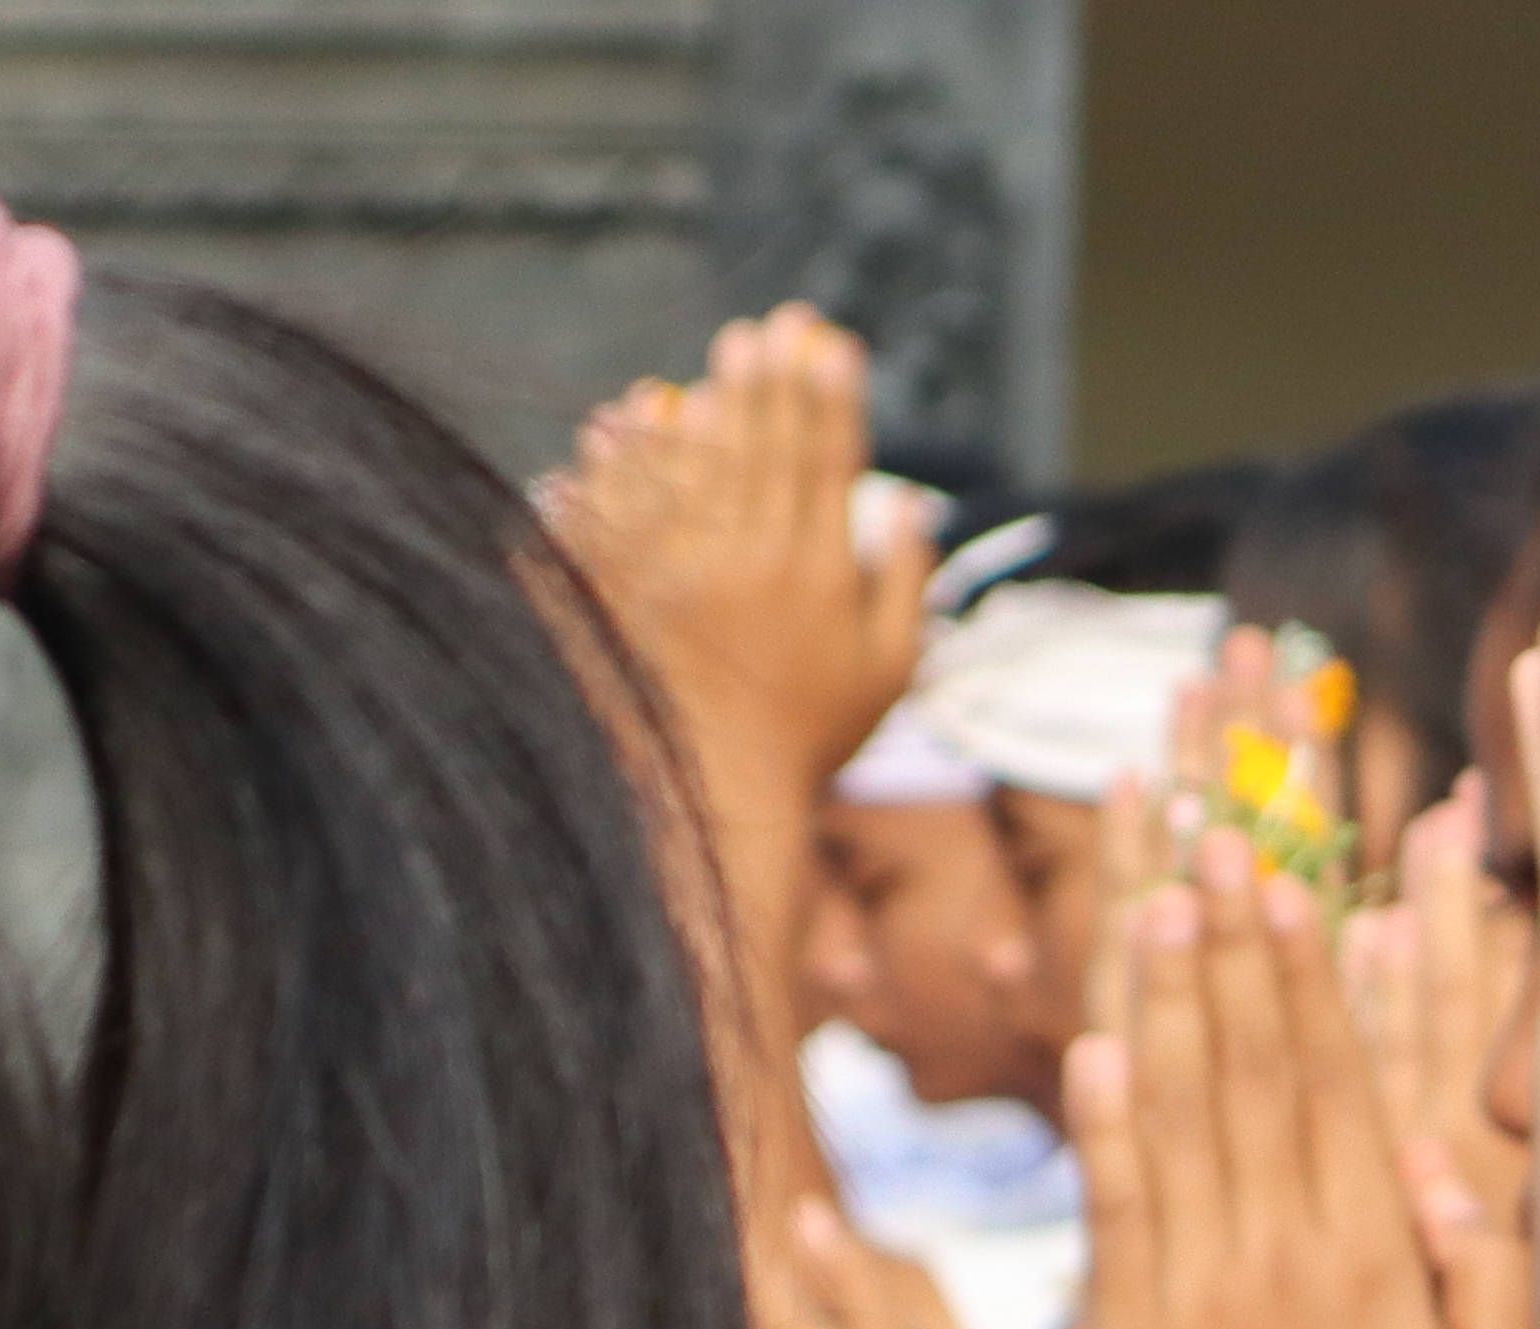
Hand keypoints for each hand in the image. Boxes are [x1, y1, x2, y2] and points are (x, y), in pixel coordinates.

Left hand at [549, 308, 929, 817]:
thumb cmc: (816, 736)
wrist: (720, 789)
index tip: (837, 346)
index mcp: (823, 577)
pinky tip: (629, 416)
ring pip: (704, 466)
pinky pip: (630, 506)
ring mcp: (688, 571)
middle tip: (776, 327)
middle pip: (769, 449)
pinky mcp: (633, 587)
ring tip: (726, 355)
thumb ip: (903, 583)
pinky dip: (630, 458)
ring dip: (717, 402)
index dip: (836, 399)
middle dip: (777, 381)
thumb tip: (910, 504)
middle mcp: (756, 562)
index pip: (832, 466)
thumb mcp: (890, 671)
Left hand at [1065, 834, 1535, 1328]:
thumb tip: (1433, 1157)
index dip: (1309, 974)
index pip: (1338, 1083)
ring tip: (1154, 897)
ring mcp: (1198, 1294)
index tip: (1290, 884)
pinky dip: (1103, 1122)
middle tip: (1214, 840)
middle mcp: (1285, 1258)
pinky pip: (1115, 1210)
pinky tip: (1094, 1041)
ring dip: (1167, 1000)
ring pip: (1181, 1117)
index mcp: (1376, 1260)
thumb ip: (1477, 1268)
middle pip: (1255, 1071)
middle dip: (1233, 947)